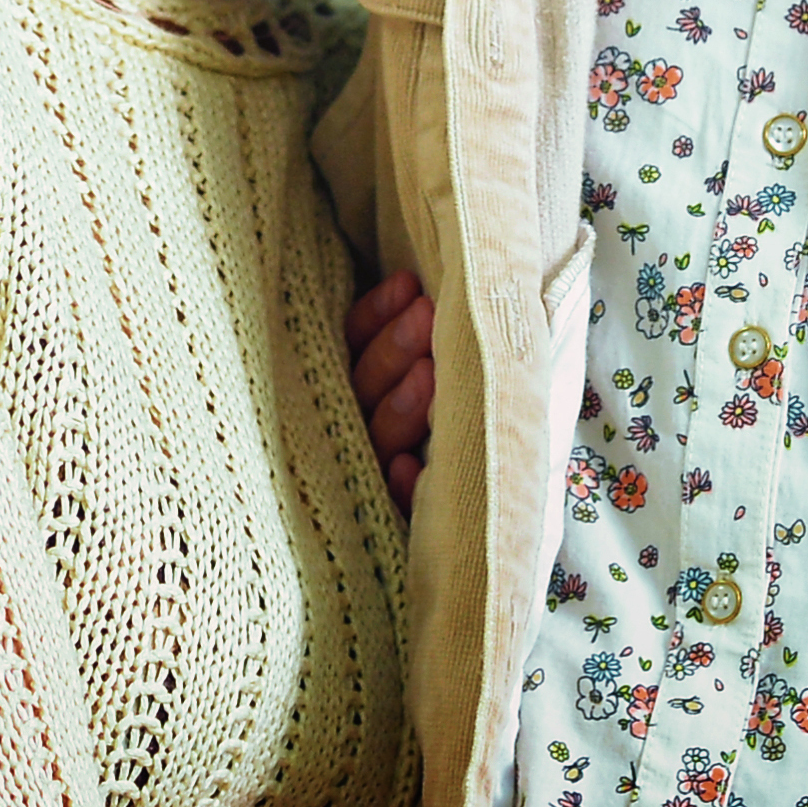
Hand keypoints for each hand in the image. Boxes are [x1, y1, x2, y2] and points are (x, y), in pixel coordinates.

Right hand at [345, 267, 436, 507]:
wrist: (445, 523)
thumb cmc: (452, 415)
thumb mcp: (424, 365)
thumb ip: (412, 332)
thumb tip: (424, 286)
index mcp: (361, 384)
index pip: (355, 343)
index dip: (378, 314)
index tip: (408, 283)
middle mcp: (358, 422)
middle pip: (366, 384)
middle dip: (395, 347)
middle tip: (427, 313)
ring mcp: (371, 465)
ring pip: (377, 432)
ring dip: (400, 403)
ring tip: (429, 371)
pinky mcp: (392, 510)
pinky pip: (391, 502)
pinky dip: (398, 485)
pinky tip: (405, 468)